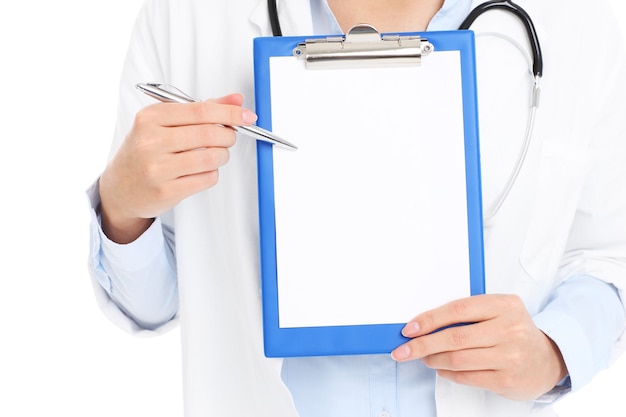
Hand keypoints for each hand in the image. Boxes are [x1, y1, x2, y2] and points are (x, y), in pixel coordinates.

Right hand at [99, 94, 256, 242]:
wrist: (120, 187)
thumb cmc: (145, 151)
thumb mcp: (165, 123)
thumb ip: (201, 109)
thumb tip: (235, 100)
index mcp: (150, 118)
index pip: (201, 110)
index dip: (230, 113)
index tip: (246, 116)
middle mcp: (151, 141)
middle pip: (209, 134)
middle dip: (228, 135)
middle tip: (229, 137)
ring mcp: (157, 168)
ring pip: (211, 158)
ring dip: (222, 156)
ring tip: (215, 154)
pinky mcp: (166, 191)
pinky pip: (207, 178)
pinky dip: (212, 173)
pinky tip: (201, 170)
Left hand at [391, 294, 567, 400]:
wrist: (548, 359)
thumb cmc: (514, 332)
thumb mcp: (498, 312)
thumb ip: (468, 314)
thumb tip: (424, 324)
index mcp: (505, 305)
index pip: (458, 309)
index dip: (429, 319)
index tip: (409, 329)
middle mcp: (510, 329)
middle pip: (455, 337)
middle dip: (423, 344)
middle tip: (404, 350)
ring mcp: (510, 356)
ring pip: (458, 359)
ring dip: (433, 359)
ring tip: (424, 357)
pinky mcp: (507, 380)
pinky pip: (467, 376)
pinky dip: (448, 373)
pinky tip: (441, 368)